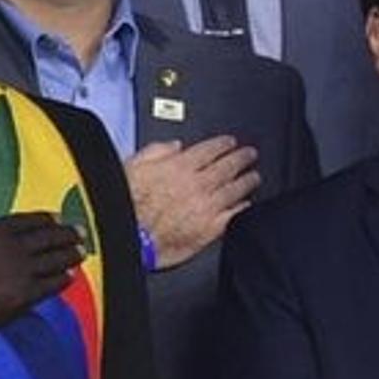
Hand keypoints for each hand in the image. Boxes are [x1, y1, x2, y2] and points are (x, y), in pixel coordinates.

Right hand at [0, 183, 82, 338]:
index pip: (27, 221)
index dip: (45, 219)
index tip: (57, 218)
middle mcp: (13, 250)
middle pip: (48, 238)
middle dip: (66, 234)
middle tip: (80, 232)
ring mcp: (21, 273)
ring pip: (54, 260)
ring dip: (70, 255)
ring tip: (81, 252)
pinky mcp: (24, 296)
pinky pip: (50, 285)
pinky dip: (62, 280)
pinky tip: (69, 277)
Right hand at [125, 136, 258, 269]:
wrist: (125, 237)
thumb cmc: (123, 205)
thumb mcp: (130, 167)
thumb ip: (154, 152)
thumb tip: (173, 146)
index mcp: (178, 167)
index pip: (209, 150)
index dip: (223, 144)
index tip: (230, 142)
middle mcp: (197, 184)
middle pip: (227, 167)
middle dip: (241, 158)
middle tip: (250, 154)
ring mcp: (207, 207)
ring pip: (235, 189)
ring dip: (247, 181)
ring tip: (254, 177)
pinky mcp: (210, 229)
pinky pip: (233, 215)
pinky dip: (242, 207)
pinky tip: (247, 204)